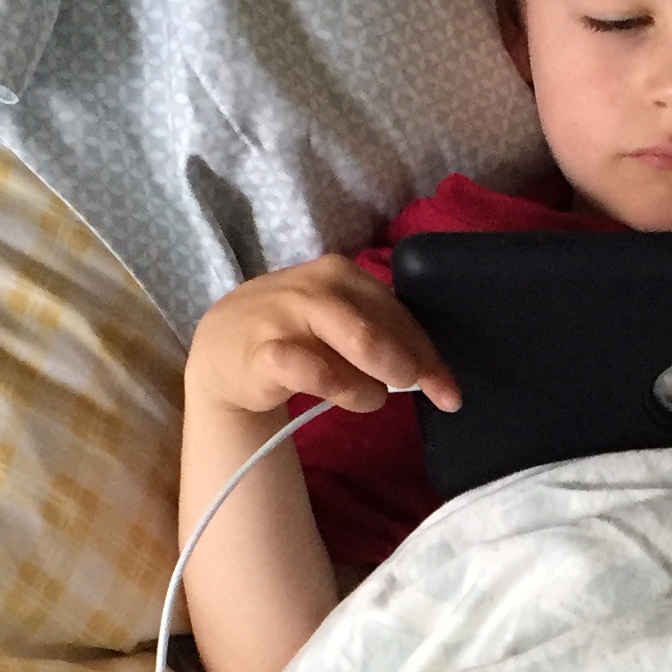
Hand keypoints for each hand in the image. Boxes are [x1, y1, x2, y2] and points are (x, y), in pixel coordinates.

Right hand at [184, 255, 459, 420]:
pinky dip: (343, 390)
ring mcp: (288, 315)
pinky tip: (346, 398)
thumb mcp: (337, 319)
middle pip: (382, 328)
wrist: (221, 348)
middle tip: (432, 395)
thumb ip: (378, 332)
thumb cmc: (293, 334)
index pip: (397, 313)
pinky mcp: (266, 351)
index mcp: (341, 273)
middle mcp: (316, 285)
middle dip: (415, 366)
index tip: (450, 389)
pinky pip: (317, 372)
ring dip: (377, 382)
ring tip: (372, 398)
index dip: (428, 353)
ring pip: (359, 344)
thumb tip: (429, 368)